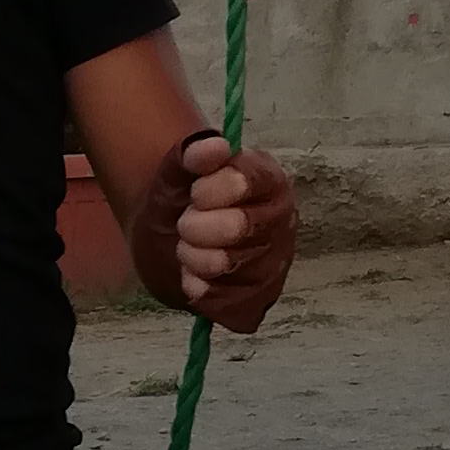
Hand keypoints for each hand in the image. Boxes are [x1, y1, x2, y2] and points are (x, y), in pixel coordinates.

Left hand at [128, 133, 295, 332]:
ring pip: (231, 268)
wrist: (166, 239)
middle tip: (185, 224)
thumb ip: (191, 153)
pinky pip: (230, 305)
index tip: (194, 193)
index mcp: (269, 180)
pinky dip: (202, 293)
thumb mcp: (176, 171)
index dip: (209, 190)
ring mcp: (275, 264)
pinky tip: (194, 279)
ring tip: (188, 249)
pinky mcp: (260, 300)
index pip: (245, 181)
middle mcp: (282, 222)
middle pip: (238, 227)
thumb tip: (213, 145)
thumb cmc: (180, 200)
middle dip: (195, 226)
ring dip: (193, 259)